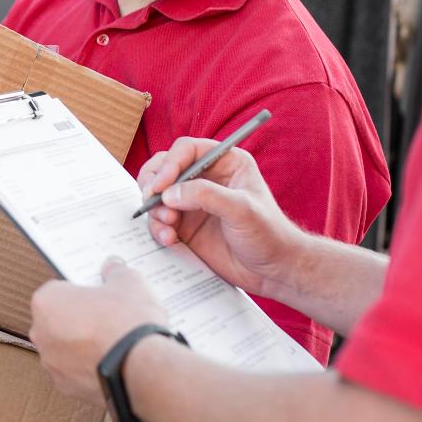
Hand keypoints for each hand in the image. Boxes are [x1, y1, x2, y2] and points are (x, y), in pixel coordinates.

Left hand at [29, 259, 169, 401]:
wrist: (141, 368)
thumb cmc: (128, 322)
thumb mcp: (129, 283)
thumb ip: (116, 272)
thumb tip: (113, 266)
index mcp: (47, 302)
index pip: (58, 290)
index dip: (80, 291)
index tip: (98, 293)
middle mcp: (41, 334)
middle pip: (58, 320)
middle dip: (78, 318)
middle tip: (107, 317)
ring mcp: (52, 364)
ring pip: (66, 349)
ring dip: (82, 346)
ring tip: (113, 343)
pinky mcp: (67, 388)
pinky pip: (76, 373)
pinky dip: (90, 368)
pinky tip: (113, 364)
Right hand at [136, 142, 308, 299]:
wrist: (272, 270)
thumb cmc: (268, 234)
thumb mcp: (242, 209)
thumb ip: (206, 196)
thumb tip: (169, 194)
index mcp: (224, 162)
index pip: (187, 150)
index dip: (169, 164)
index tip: (160, 186)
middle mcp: (205, 178)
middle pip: (165, 167)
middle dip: (154, 183)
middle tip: (150, 200)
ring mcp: (192, 202)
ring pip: (157, 194)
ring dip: (154, 209)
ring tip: (168, 225)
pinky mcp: (185, 225)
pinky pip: (159, 220)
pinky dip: (157, 228)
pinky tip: (169, 239)